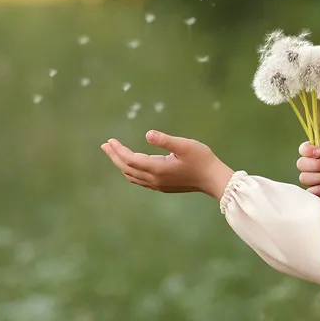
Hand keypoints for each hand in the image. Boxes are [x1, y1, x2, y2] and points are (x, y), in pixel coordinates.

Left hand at [101, 131, 231, 196]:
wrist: (214, 179)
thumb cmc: (202, 160)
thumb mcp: (185, 145)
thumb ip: (165, 140)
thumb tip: (147, 134)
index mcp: (158, 169)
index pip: (131, 160)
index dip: (118, 150)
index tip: (110, 140)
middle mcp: (154, 179)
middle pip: (127, 169)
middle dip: (115, 157)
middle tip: (105, 145)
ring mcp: (158, 185)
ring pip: (132, 176)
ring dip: (121, 164)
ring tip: (114, 154)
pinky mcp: (162, 186)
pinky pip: (139, 180)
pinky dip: (130, 171)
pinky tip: (131, 165)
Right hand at [296, 141, 319, 210]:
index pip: (306, 149)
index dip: (307, 150)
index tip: (317, 153)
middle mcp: (319, 167)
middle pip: (301, 163)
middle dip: (313, 165)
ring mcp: (319, 181)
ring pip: (304, 177)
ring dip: (316, 177)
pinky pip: (308, 192)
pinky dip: (316, 189)